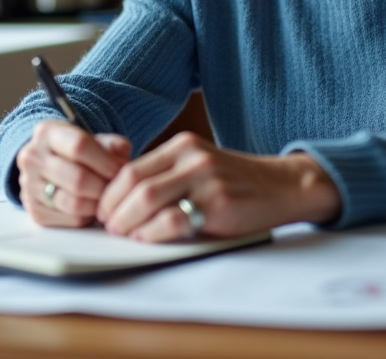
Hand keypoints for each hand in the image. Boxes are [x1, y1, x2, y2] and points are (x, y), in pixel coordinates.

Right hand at [16, 120, 130, 227]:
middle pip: (77, 179)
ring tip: (107, 197)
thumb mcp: (95, 139)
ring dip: (98, 204)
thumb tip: (123, 164)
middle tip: (117, 188)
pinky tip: (93, 206)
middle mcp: (32, 158)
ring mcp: (29, 186)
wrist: (49, 164)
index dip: (105, 160)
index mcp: (47, 133)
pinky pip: (71, 220)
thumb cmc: (78, 152)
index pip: (79, 145)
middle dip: (104, 186)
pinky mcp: (35, 211)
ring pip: (74, 204)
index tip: (121, 169)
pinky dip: (88, 216)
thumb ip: (113, 145)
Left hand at [96, 132, 341, 241]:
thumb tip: (123, 201)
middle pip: (133, 183)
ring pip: (147, 199)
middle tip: (110, 227)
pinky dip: (152, 233)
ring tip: (125, 235)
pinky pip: (173, 219)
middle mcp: (191, 157)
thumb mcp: (199, 167)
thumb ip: (167, 176)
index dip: (110, 194)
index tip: (103, 211)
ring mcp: (205, 179)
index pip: (130, 169)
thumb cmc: (236, 183)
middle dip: (114, 210)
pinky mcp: (218, 202)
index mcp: (182, 146)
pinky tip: (149, 239)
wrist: (282, 186)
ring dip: (128, 223)